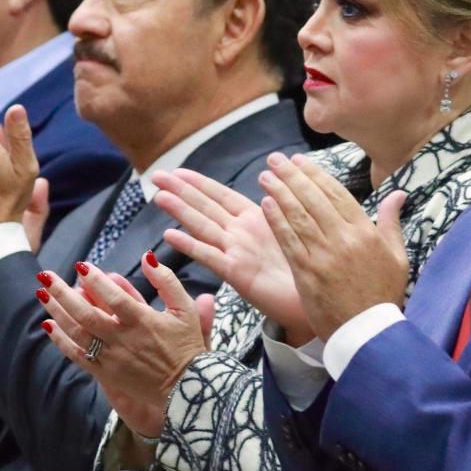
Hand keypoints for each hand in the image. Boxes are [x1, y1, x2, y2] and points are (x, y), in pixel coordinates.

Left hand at [36, 255, 214, 439]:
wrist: (187, 388)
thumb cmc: (188, 345)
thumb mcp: (185, 308)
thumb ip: (166, 280)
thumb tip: (147, 257)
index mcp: (143, 321)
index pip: (114, 297)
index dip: (95, 280)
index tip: (80, 266)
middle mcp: (123, 340)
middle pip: (86, 314)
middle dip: (62, 293)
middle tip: (45, 275)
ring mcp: (112, 358)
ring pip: (78, 333)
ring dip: (57, 312)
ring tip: (42, 294)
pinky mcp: (106, 374)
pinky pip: (78, 356)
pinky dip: (62, 341)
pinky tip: (49, 326)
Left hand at [153, 168, 306, 334]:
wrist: (313, 298)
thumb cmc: (298, 271)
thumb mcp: (279, 239)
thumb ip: (260, 226)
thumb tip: (243, 217)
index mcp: (257, 217)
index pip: (221, 194)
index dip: (198, 183)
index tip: (178, 172)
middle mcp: (245, 228)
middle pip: (207, 204)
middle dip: (180, 189)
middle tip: (157, 175)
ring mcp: (240, 248)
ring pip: (202, 224)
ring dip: (179, 208)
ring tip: (158, 194)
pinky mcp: (237, 271)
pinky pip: (207, 255)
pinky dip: (187, 244)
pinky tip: (169, 235)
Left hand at [261, 153, 407, 341]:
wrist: (368, 331)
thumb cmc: (384, 294)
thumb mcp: (397, 256)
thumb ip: (392, 222)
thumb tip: (398, 194)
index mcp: (366, 232)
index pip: (337, 194)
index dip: (315, 175)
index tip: (299, 161)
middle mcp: (344, 239)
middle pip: (313, 199)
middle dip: (292, 176)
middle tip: (275, 159)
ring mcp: (324, 256)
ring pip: (298, 216)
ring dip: (279, 193)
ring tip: (265, 176)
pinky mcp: (306, 273)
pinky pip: (289, 241)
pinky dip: (276, 221)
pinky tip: (265, 205)